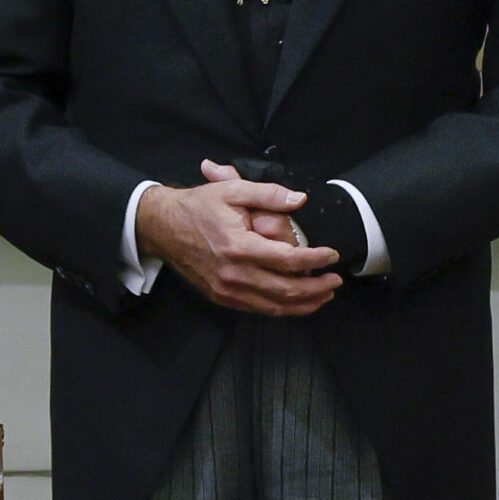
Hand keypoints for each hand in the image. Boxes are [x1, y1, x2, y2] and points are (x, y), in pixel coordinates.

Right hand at [135, 162, 342, 315]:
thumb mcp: (232, 190)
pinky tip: (297, 302)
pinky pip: (258, 309)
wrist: (162, 227)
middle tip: (336, 280)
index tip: (332, 255)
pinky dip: (282, 308)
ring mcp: (227, 290)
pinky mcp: (222, 297)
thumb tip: (300, 199)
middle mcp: (234, 274)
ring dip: (304, 304)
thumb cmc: (198, 207)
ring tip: (324, 295)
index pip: (289, 260)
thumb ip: (269, 194)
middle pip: (286, 290)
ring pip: (274, 306)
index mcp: (239, 247)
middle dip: (317, 288)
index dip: (316, 260)